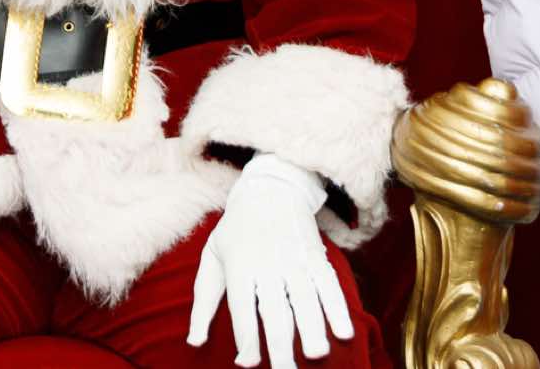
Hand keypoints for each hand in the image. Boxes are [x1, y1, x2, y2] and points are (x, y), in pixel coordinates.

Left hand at [188, 154, 353, 368]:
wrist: (270, 188)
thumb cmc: (236, 230)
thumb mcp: (212, 257)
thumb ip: (204, 301)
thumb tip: (195, 342)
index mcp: (239, 266)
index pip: (242, 308)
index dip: (246, 337)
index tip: (248, 364)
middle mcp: (267, 264)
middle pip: (276, 310)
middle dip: (281, 346)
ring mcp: (294, 259)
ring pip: (305, 299)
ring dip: (312, 329)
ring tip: (315, 355)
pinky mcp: (316, 256)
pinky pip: (329, 285)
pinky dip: (338, 309)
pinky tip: (344, 332)